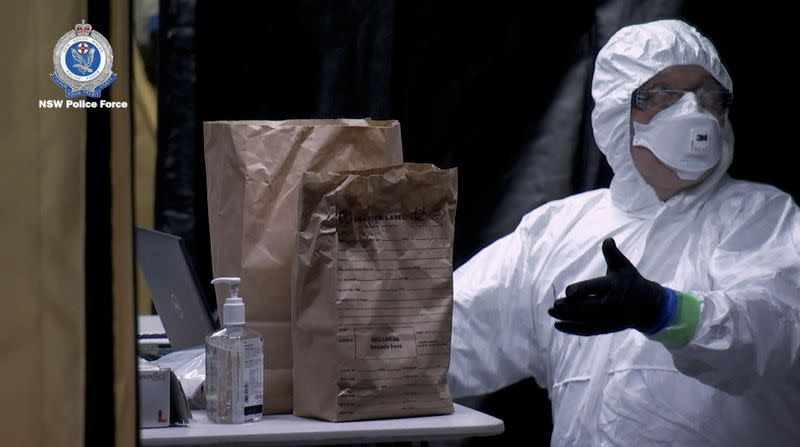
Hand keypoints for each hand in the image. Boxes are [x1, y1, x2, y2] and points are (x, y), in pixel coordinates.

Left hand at [548, 238, 668, 335]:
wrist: (648, 306)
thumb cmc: (631, 281)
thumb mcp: (624, 266)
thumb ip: (612, 254)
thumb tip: (607, 240)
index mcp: (612, 287)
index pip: (593, 289)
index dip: (579, 291)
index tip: (568, 291)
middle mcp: (610, 304)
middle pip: (586, 308)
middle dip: (569, 307)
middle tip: (554, 305)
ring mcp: (608, 319)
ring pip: (584, 320)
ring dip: (566, 318)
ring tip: (550, 313)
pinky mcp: (606, 328)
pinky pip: (587, 330)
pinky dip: (572, 329)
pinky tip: (558, 326)